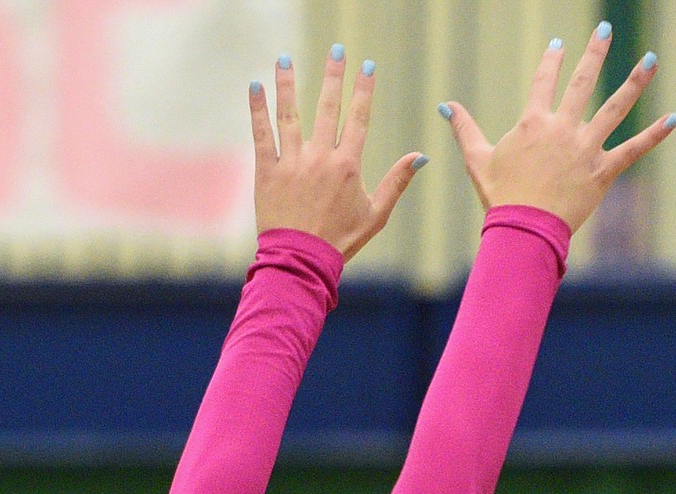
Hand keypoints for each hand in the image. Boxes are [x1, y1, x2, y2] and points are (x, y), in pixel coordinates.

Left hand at [250, 51, 423, 260]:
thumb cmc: (341, 241)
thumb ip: (396, 182)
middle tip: (337, 50)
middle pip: (328, 108)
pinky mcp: (268, 172)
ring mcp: (292, 163)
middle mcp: (320, 158)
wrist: (303, 261)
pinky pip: (262, 135)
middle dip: (333, 76)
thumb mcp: (376, 215)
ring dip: (288, 83)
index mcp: (347, 166)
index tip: (366, 67)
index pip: (358, 119)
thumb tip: (420, 157)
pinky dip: (257, 109)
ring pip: (290, 114)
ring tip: (286, 58)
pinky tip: (255, 86)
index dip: (363, 91)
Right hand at [441, 27, 675, 233]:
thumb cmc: (500, 198)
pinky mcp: (603, 172)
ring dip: (635, 81)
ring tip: (650, 58)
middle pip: (582, 83)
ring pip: (615, 107)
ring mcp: (585, 148)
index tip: (560, 45)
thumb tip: (446, 106)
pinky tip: (674, 118)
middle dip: (595, 54)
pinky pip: (633, 150)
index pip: (543, 82)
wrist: (524, 230)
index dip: (551, 62)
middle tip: (606, 31)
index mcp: (533, 123)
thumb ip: (465, 129)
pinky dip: (654, 135)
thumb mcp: (478, 160)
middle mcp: (562, 128)